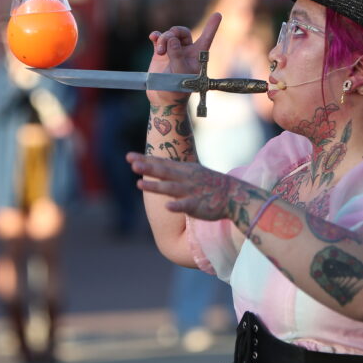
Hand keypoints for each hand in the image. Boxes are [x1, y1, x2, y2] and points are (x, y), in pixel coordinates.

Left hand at [127, 151, 252, 221]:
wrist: (234, 195)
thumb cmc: (210, 184)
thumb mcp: (191, 172)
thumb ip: (173, 170)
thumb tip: (154, 165)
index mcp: (184, 170)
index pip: (161, 163)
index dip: (145, 159)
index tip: (128, 156)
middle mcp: (186, 178)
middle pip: (163, 172)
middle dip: (147, 168)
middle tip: (132, 165)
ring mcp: (192, 191)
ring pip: (170, 188)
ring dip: (155, 186)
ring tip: (138, 184)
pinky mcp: (198, 205)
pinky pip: (186, 205)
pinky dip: (177, 205)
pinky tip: (166, 206)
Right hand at [146, 13, 220, 105]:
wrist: (163, 97)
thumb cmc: (177, 89)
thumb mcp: (180, 74)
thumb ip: (177, 56)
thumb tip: (172, 39)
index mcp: (197, 55)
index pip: (206, 38)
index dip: (212, 26)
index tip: (218, 14)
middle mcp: (187, 50)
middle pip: (182, 32)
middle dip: (173, 33)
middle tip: (166, 43)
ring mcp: (173, 50)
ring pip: (169, 35)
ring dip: (163, 39)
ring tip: (159, 51)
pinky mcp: (161, 52)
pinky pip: (159, 38)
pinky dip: (156, 36)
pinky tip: (152, 37)